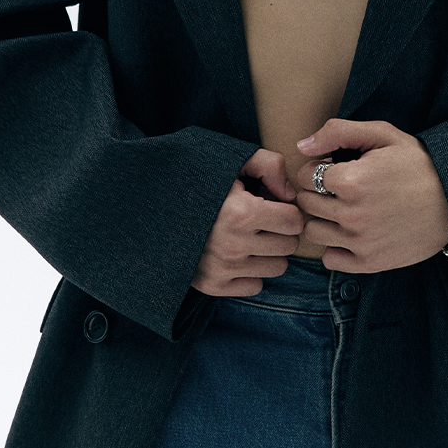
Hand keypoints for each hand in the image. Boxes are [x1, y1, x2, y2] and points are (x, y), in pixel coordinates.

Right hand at [193, 149, 302, 298]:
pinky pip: (255, 286)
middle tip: (262, 222)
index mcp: (241, 212)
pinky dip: (250, 272)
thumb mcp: (232, 161)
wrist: (154, 209)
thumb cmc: (200, 183)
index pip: (294, 222)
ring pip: (277, 268)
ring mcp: (222, 268)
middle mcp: (233, 245)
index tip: (273, 206)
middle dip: (281, 232)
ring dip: (269, 253)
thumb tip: (290, 196)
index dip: (287, 211)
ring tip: (250, 237)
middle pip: (289, 246)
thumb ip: (269, 165)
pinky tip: (236, 255)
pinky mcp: (213, 286)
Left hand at [295, 119, 447, 272]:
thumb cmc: (418, 164)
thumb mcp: (383, 134)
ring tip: (342, 211)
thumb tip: (301, 146)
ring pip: (313, 232)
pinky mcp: (369, 262)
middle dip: (316, 193)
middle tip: (337, 189)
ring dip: (322, 220)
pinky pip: (330, 260)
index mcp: (350, 180)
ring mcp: (359, 241)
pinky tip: (351, 234)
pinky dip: (335, 248)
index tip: (333, 169)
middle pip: (306, 204)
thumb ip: (338, 132)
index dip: (316, 169)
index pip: (304, 176)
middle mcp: (351, 214)